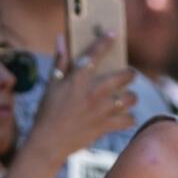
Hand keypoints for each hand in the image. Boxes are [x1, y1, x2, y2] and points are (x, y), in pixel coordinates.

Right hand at [20, 34, 136, 164]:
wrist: (48, 143)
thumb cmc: (47, 112)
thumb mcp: (50, 85)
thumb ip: (59, 61)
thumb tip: (61, 38)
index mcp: (77, 80)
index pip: (94, 55)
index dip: (105, 42)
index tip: (113, 33)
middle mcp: (92, 93)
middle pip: (124, 76)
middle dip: (129, 74)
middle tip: (127, 75)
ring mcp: (101, 110)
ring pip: (130, 98)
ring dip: (130, 97)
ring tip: (126, 97)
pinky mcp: (105, 126)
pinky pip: (128, 120)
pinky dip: (128, 119)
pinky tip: (124, 117)